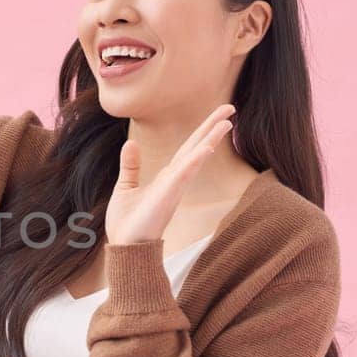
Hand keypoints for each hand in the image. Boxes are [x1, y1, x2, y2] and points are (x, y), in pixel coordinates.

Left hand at [103, 105, 236, 245]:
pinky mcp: (167, 197)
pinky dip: (194, 161)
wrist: (124, 248)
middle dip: (213, 128)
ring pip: (195, 159)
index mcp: (167, 177)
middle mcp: (174, 180)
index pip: (188, 149)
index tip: (219, 116)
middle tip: (232, 108)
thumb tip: (131, 143)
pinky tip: (206, 148)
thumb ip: (131, 166)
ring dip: (210, 140)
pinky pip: (184, 175)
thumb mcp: (126, 188)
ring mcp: (173, 188)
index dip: (203, 131)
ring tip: (226, 122)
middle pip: (197, 148)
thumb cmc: (127, 224)